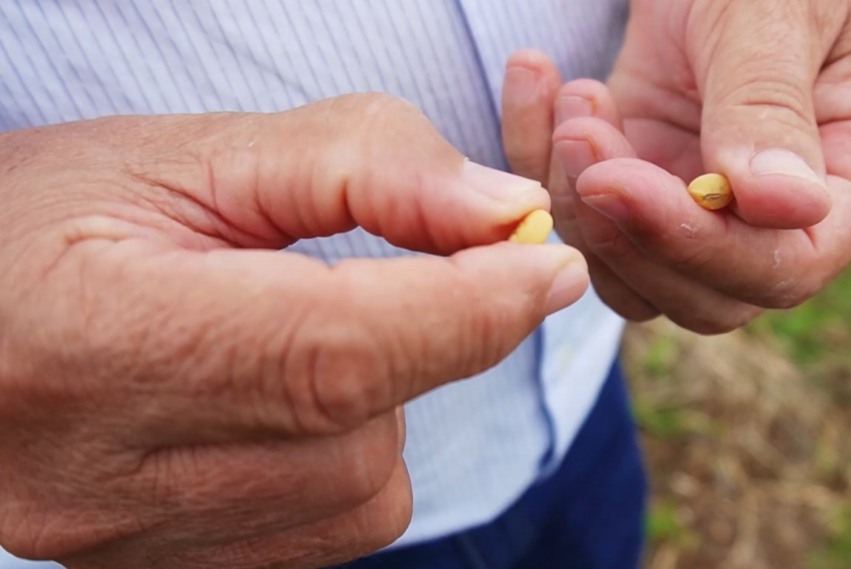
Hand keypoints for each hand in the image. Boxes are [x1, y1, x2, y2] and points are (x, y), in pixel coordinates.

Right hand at [0, 95, 587, 567]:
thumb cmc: (51, 217)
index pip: (336, 352)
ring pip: (359, 492)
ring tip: (302, 331)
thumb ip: (359, 165)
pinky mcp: (154, 568)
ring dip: (380, 400)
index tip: (549, 265)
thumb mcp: (190, 155)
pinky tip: (285, 400)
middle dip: (431, 339)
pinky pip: (324, 528)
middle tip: (420, 269)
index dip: (470, 308)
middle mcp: (105, 474)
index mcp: (100, 338)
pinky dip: (345, 453)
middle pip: (362, 430)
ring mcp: (126, 541)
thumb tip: (503, 213)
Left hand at [502, 0, 850, 332]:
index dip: (700, 247)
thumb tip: (786, 208)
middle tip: (580, 136)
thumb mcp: (778, 10)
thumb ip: (770, 104)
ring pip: (631, 275)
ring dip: (579, 203)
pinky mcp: (638, 179)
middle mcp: (778, 212)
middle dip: (626, 232)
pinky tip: (539, 83)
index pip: (787, 266)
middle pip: (703, 294)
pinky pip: (585, 219)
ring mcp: (702, 202)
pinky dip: (543, 166)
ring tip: (574, 98)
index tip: (619, 180)